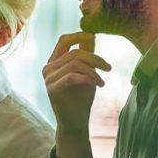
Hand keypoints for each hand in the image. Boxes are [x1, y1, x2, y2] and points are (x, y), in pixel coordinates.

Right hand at [41, 32, 110, 156]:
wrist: (76, 122)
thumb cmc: (81, 97)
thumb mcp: (87, 72)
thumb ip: (86, 55)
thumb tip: (91, 35)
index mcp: (54, 62)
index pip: (64, 40)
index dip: (79, 35)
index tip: (96, 39)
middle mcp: (48, 68)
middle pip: (74, 52)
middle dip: (95, 58)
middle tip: (109, 68)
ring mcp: (48, 79)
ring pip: (74, 63)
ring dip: (93, 71)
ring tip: (102, 81)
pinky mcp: (52, 90)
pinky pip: (72, 76)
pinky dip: (87, 78)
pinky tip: (96, 85)